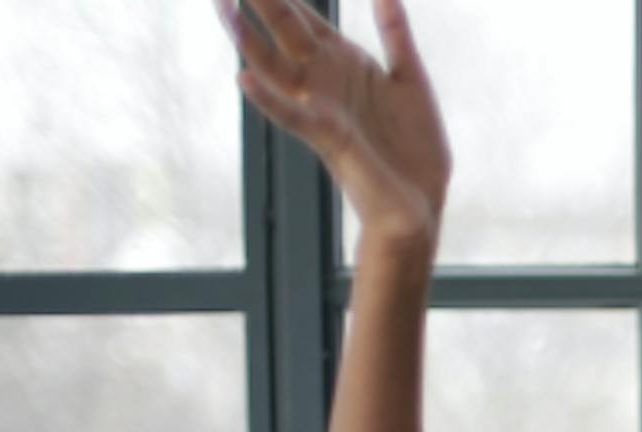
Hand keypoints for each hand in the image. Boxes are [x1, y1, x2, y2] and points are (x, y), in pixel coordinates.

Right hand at [219, 0, 450, 245]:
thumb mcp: (410, 78)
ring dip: (245, 36)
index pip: (302, 16)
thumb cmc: (413, 147)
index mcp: (343, 61)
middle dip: (261, 0)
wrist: (420, 202)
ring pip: (273, 64)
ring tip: (221, 7)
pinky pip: (291, 115)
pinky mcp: (327, 137)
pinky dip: (268, 98)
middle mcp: (323, 79)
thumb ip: (395, 35)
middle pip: (283, 28)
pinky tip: (243, 78)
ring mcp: (320, 106)